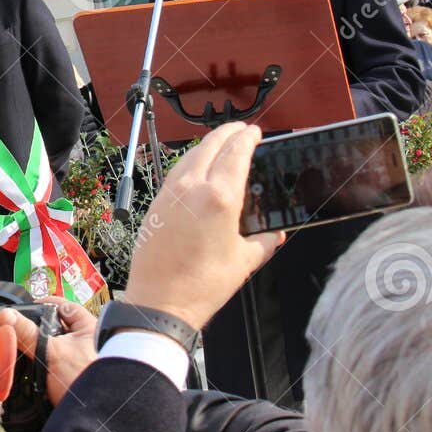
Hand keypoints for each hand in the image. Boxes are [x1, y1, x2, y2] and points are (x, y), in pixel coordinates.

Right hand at [0, 299, 97, 404]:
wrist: (92, 415)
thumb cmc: (85, 380)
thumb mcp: (52, 353)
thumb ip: (29, 334)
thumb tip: (7, 316)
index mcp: (90, 328)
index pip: (66, 307)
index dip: (46, 304)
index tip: (27, 307)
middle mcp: (88, 342)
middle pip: (57, 329)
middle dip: (38, 331)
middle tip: (19, 331)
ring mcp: (81, 361)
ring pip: (54, 348)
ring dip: (39, 351)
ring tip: (21, 350)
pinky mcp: (74, 377)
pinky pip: (53, 366)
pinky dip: (42, 367)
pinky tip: (30, 370)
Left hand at [124, 123, 282, 329]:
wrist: (160, 302)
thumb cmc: (202, 285)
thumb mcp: (244, 262)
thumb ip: (264, 242)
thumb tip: (275, 235)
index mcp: (219, 198)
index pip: (236, 153)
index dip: (247, 138)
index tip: (255, 132)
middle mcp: (192, 188)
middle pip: (211, 145)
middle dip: (227, 133)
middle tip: (241, 130)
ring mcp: (170, 194)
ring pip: (190, 155)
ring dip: (207, 145)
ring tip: (221, 144)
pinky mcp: (156, 204)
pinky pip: (175, 172)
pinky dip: (189, 162)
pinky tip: (196, 168)